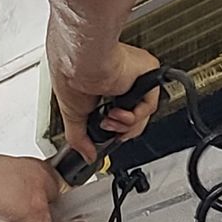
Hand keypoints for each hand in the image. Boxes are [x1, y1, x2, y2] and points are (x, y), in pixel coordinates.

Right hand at [49, 40, 161, 161]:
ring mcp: (135, 77)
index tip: (109, 134)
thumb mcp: (73, 114)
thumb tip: (87, 156)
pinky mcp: (148, 72)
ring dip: (126, 124)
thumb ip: (80, 139)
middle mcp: (121, 80)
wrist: (83, 64)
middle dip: (120, 129)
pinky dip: (136, 114)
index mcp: (103, 84)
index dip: (116, 128)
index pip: (118, 112)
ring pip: (142, 113)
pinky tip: (121, 111)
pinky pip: (149, 103)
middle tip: (109, 127)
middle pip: (132, 117)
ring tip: (112, 118)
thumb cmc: (72, 76)